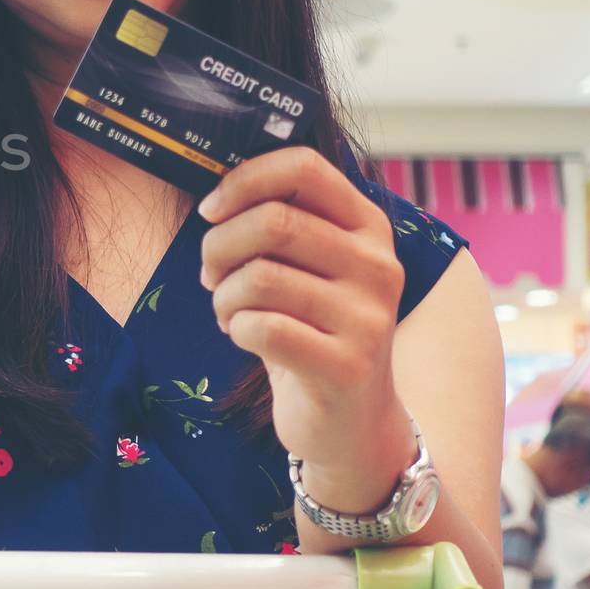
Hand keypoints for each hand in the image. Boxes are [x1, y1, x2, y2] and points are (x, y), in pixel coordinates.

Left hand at [197, 147, 408, 484]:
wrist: (349, 421)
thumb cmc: (309, 328)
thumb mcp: (306, 266)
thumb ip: (278, 222)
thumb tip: (214, 193)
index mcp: (367, 226)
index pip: (304, 167)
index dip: (243, 180)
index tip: (210, 210)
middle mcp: (378, 265)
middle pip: (273, 221)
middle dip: (218, 246)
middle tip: (210, 274)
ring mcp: (369, 317)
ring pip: (260, 277)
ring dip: (223, 296)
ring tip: (229, 312)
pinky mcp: (348, 366)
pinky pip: (263, 328)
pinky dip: (237, 329)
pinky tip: (246, 338)